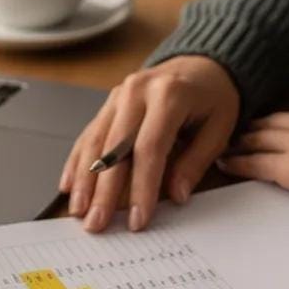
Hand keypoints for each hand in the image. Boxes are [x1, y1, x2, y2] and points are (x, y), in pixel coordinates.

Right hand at [59, 55, 240, 233]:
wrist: (201, 64)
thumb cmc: (213, 97)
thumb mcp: (219, 128)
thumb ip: (196, 162)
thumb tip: (176, 196)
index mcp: (169, 95)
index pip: (150, 148)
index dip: (142, 187)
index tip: (137, 219)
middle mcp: (138, 91)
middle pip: (115, 146)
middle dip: (104, 190)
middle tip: (96, 223)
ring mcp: (120, 94)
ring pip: (96, 140)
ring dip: (84, 178)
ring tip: (78, 210)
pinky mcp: (110, 101)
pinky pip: (90, 132)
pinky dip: (78, 160)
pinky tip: (69, 184)